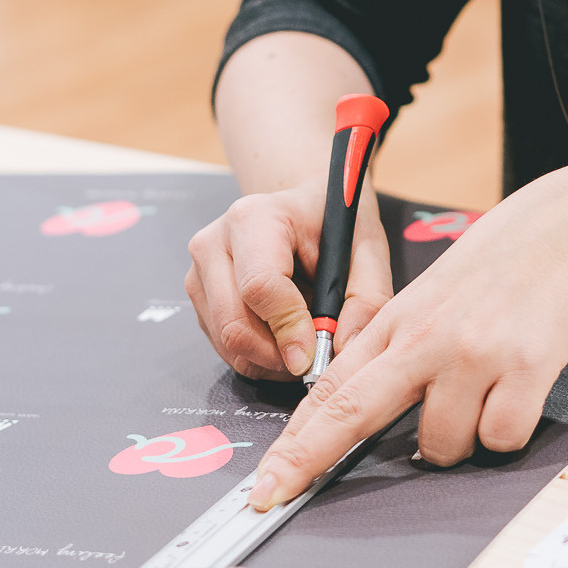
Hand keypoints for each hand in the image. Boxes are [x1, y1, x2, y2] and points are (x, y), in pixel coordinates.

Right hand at [184, 184, 392, 380]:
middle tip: (316, 359)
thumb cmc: (332, 224)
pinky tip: (283, 337)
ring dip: (269, 359)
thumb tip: (345, 347)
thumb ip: (366, 299)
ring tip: (304, 342)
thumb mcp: (368, 250)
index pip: (260, 286)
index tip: (315, 354)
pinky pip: (223, 346)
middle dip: (279, 354)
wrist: (302, 208)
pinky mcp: (199, 297)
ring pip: (227, 343)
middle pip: (234, 324)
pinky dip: (257, 356)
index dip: (288, 328)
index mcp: (255, 218)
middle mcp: (215, 243)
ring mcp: (200, 272)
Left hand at [246, 155, 567, 509]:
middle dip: (307, 461)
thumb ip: (400, 347)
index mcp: (400, 320)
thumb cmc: (505, 260)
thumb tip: (367, 410)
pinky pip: (501, 439)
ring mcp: (475, 353)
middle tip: (276, 494)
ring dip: (461, 441)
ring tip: (487, 394)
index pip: (332, 388)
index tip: (266, 478)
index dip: (294, 440)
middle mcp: (428, 338)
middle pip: (353, 413)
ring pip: (442, 446)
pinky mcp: (526, 367)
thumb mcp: (434, 294)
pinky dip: (508, 430)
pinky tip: (519, 391)